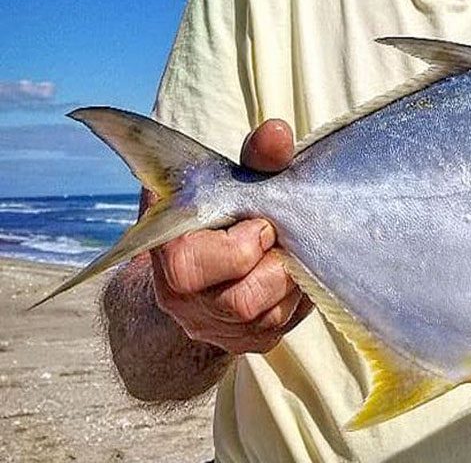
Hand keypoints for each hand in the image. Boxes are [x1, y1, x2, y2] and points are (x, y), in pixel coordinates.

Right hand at [150, 119, 312, 353]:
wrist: (210, 260)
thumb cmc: (224, 210)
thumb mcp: (233, 179)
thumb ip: (255, 159)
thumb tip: (278, 133)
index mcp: (168, 257)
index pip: (192, 267)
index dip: (238, 249)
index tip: (262, 225)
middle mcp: (184, 302)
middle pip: (241, 301)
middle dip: (273, 267)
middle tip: (278, 240)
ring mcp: (216, 328)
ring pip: (268, 317)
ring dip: (289, 281)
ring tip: (286, 252)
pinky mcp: (249, 342)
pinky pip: (284, 325)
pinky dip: (297, 296)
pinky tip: (292, 271)